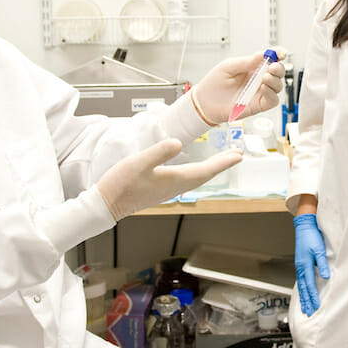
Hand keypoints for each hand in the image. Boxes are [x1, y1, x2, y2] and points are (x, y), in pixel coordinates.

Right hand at [97, 139, 240, 219]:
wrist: (107, 204)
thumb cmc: (120, 184)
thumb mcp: (139, 162)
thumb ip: (159, 152)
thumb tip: (178, 143)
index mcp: (175, 179)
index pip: (206, 170)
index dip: (223, 162)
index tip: (239, 155)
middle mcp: (176, 187)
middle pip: (205, 174)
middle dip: (222, 164)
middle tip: (237, 155)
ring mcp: (170, 190)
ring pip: (197, 177)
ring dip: (211, 168)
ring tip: (222, 159)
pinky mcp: (162, 190)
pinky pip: (188, 180)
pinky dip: (198, 172)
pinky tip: (195, 169)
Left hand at [191, 49, 286, 125]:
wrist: (205, 103)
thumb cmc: (214, 84)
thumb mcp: (228, 67)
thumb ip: (245, 62)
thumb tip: (261, 55)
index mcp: (252, 67)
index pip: (270, 59)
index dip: (278, 54)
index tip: (280, 53)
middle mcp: (258, 79)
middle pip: (277, 72)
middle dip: (278, 68)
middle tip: (272, 66)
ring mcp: (259, 92)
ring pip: (278, 86)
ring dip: (275, 80)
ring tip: (265, 77)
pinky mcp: (258, 105)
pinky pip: (272, 100)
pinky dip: (272, 94)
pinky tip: (263, 88)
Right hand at [293, 214, 329, 315]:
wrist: (304, 227)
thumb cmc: (311, 237)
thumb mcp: (319, 249)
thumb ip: (322, 263)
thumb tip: (325, 276)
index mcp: (305, 265)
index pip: (310, 285)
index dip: (313, 297)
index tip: (316, 306)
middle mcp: (300, 268)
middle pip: (303, 288)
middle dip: (306, 301)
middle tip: (308, 313)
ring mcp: (299, 266)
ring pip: (300, 285)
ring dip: (303, 297)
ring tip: (304, 307)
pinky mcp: (300, 264)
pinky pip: (300, 280)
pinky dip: (301, 289)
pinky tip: (303, 292)